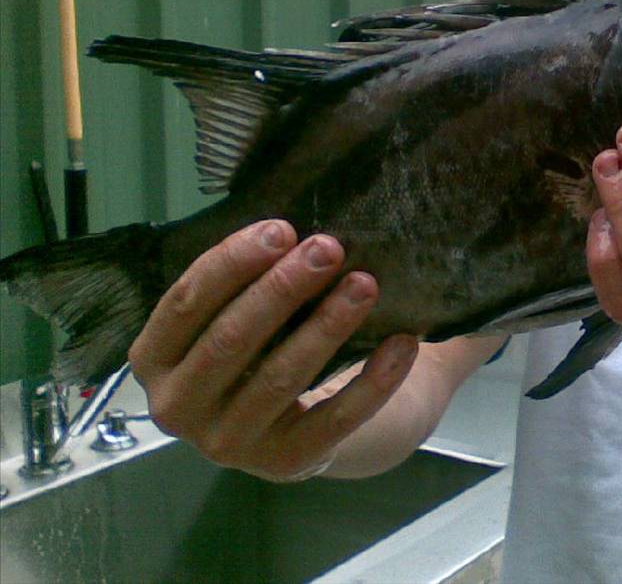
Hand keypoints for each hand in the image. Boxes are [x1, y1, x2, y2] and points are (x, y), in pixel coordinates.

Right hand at [128, 220, 418, 481]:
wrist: (292, 425)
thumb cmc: (258, 348)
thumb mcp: (232, 316)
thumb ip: (244, 280)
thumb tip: (296, 222)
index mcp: (155, 359)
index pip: (184, 303)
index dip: (231, 263)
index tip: (281, 228)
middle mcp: (178, 408)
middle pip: (231, 340)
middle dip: (282, 288)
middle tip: (329, 248)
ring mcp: (228, 443)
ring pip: (281, 377)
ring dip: (326, 326)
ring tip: (364, 284)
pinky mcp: (285, 463)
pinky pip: (335, 418)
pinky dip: (373, 381)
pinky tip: (402, 344)